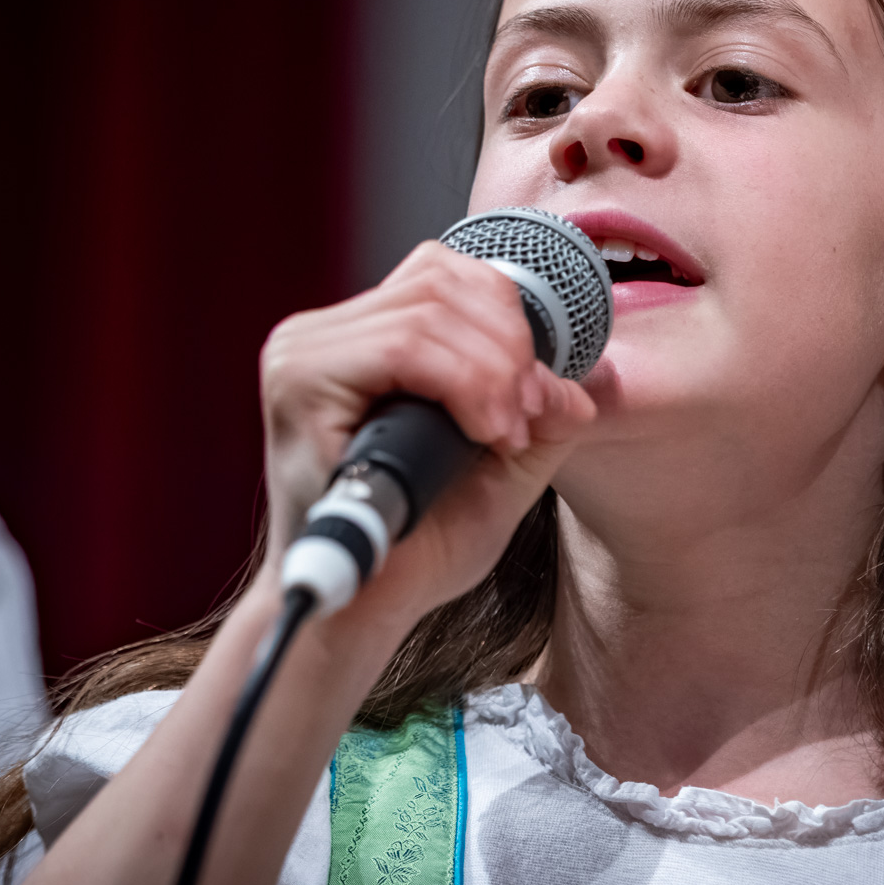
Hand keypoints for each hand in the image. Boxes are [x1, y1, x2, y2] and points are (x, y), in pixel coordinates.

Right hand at [254, 241, 595, 629]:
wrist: (362, 612)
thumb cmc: (419, 544)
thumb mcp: (503, 471)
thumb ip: (543, 418)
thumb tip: (585, 381)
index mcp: (362, 338)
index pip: (444, 273)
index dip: (507, 316)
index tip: (533, 394)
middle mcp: (321, 334)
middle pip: (441, 282)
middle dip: (508, 347)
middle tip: (524, 418)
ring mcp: (301, 353)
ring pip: (427, 312)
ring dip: (491, 372)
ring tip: (505, 435)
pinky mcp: (298, 383)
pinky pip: (401, 346)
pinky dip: (461, 383)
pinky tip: (483, 432)